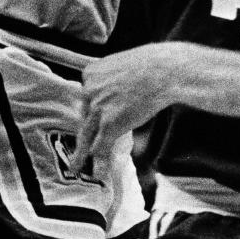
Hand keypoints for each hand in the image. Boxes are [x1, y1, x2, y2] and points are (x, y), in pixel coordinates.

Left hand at [70, 44, 175, 172]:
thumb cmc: (150, 65)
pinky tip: (98, 173)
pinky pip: (101, 146)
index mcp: (90, 73)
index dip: (92, 110)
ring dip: (81, 154)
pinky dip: (99, 161)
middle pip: (85, 116)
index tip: (91, 120)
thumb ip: (113, 80)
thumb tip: (116, 92)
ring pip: (87, 134)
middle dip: (84, 133)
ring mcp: (98, 107)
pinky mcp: (110, 123)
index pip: (87, 96)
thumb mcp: (122, 65)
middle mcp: (89, 90)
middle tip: (77, 148)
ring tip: (76, 167)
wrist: (163, 70)